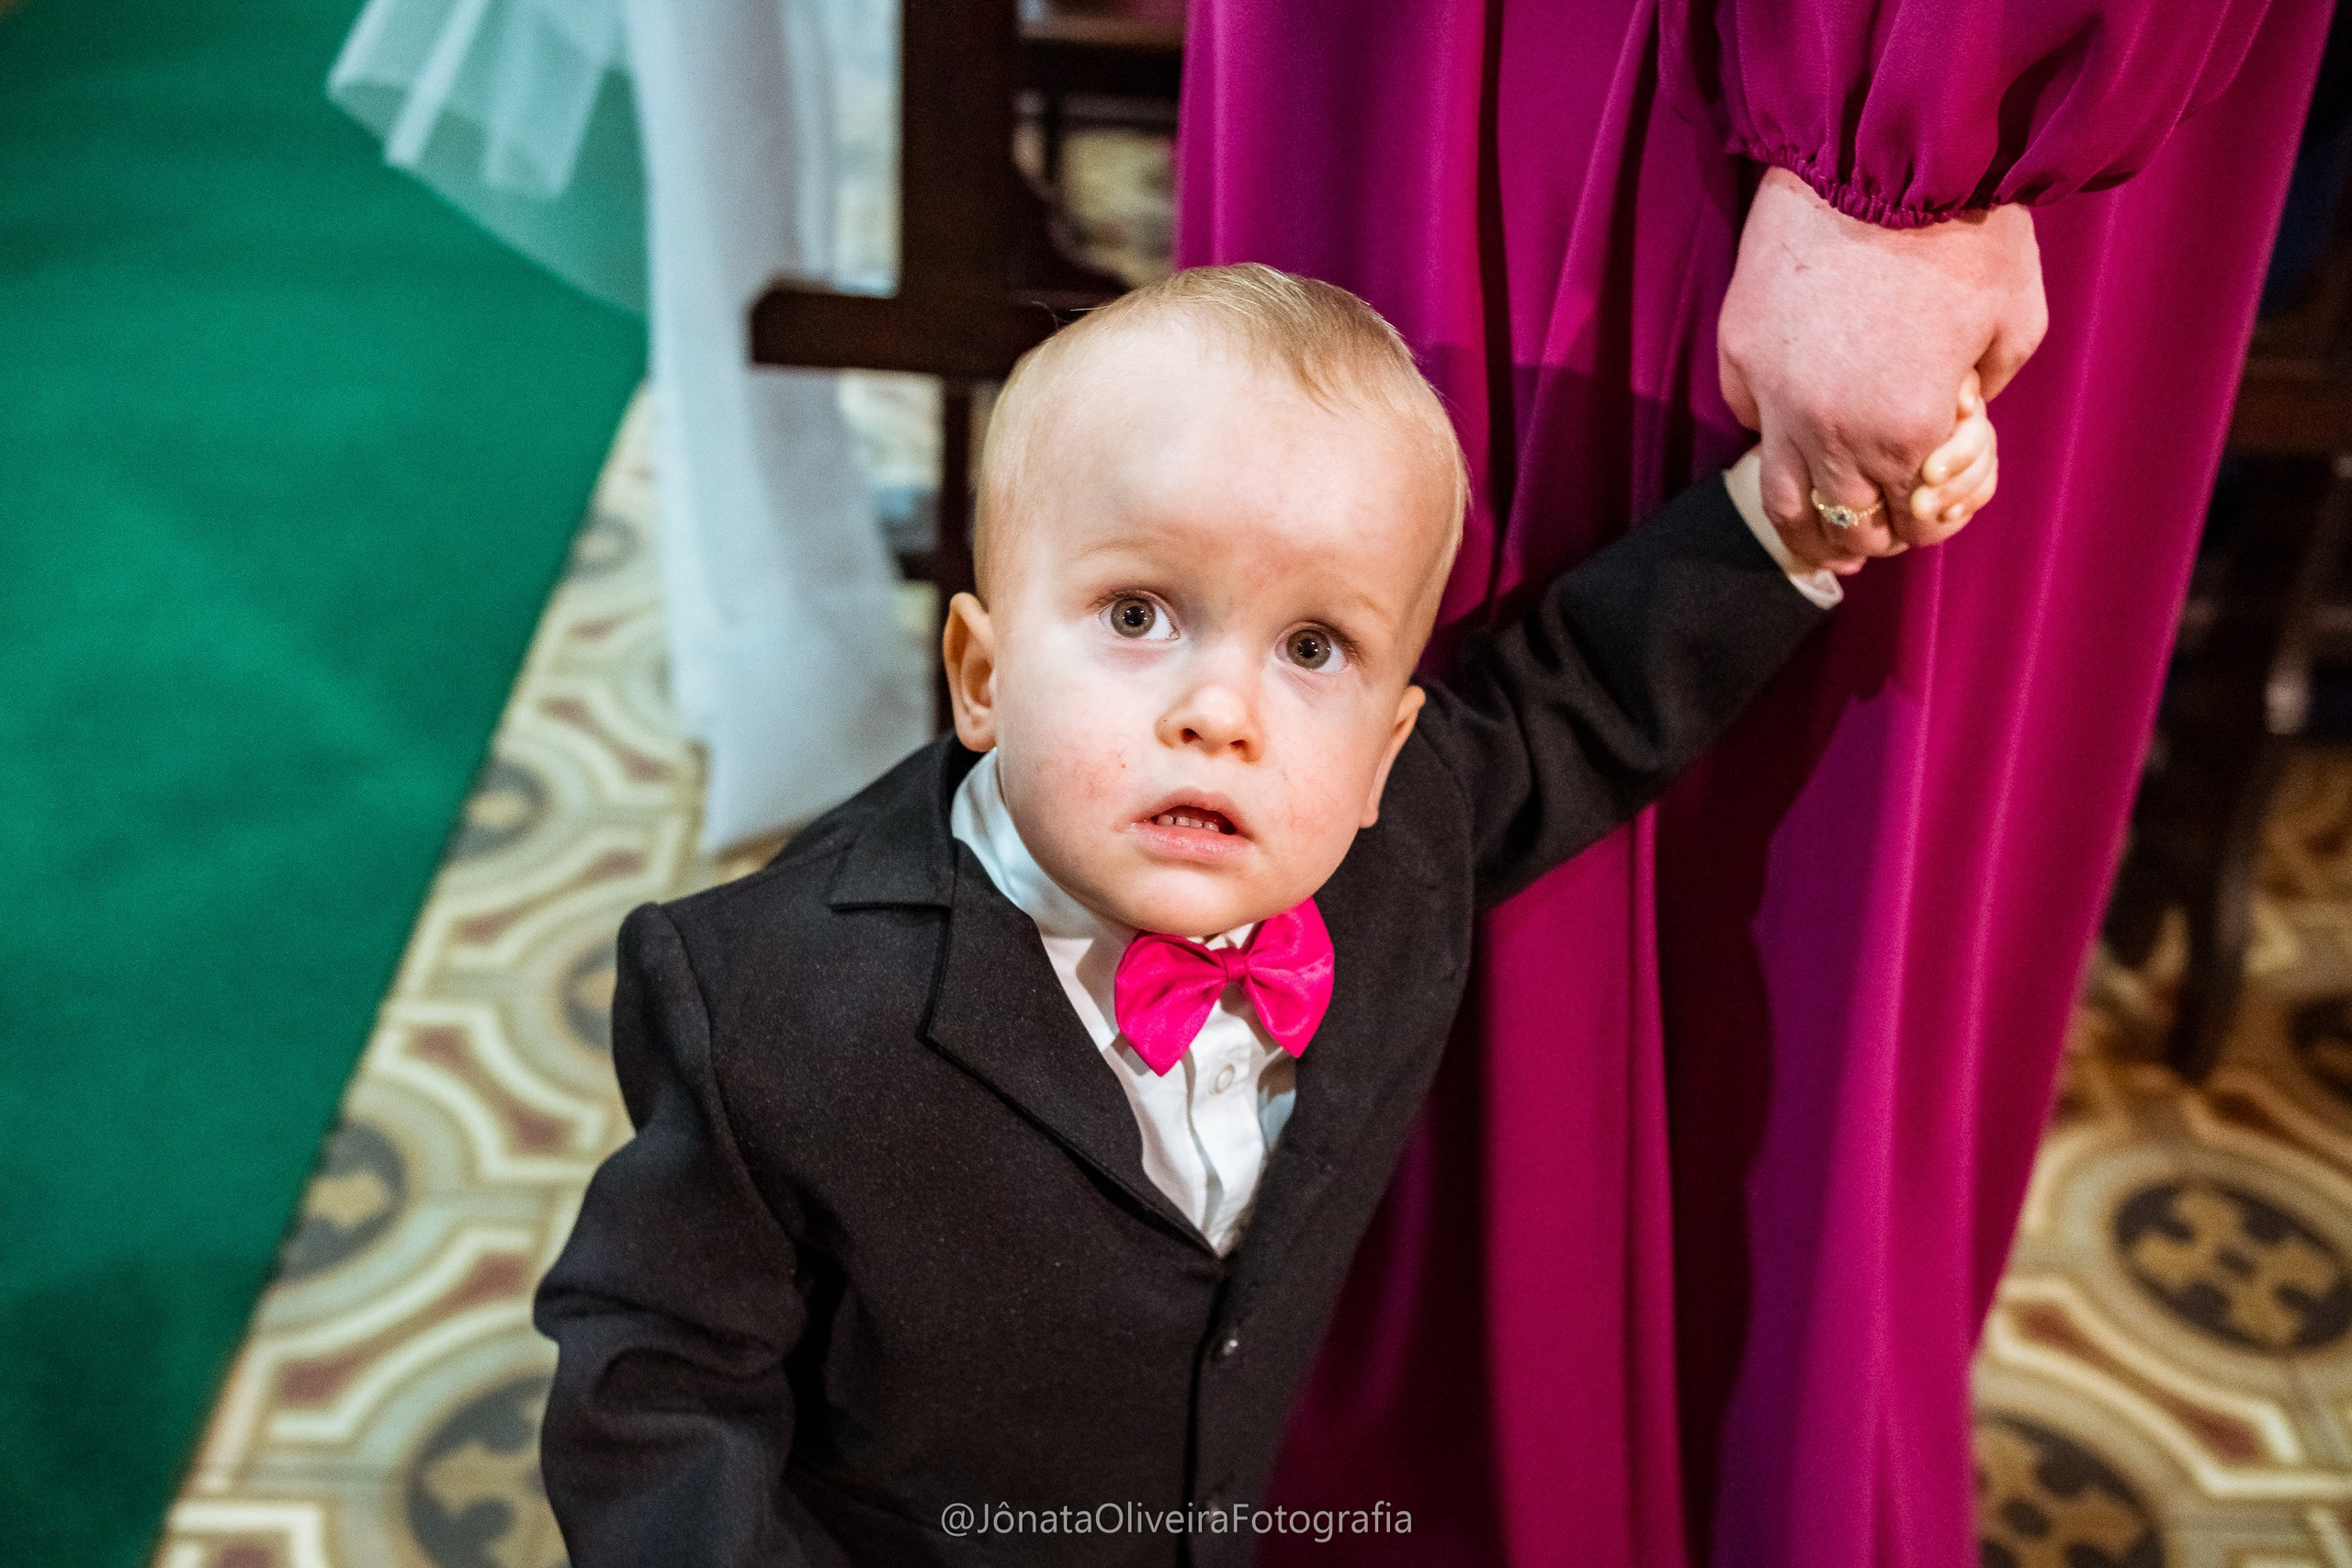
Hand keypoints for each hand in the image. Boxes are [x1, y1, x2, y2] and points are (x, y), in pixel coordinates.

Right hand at [1719, 166, 2044, 573]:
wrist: (1881, 155)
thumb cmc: (1967, 234)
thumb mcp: (2017, 321)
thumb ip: (1988, 388)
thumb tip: (1963, 411)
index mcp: (1905, 436)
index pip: (1910, 520)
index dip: (1927, 526)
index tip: (1931, 514)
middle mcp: (1829, 434)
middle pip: (1843, 520)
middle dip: (1869, 534)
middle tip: (1878, 535)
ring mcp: (1772, 395)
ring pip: (1778, 494)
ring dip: (1803, 524)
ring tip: (1818, 536)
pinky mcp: (1737, 351)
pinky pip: (1750, 418)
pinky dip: (1772, 434)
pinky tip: (1789, 431)